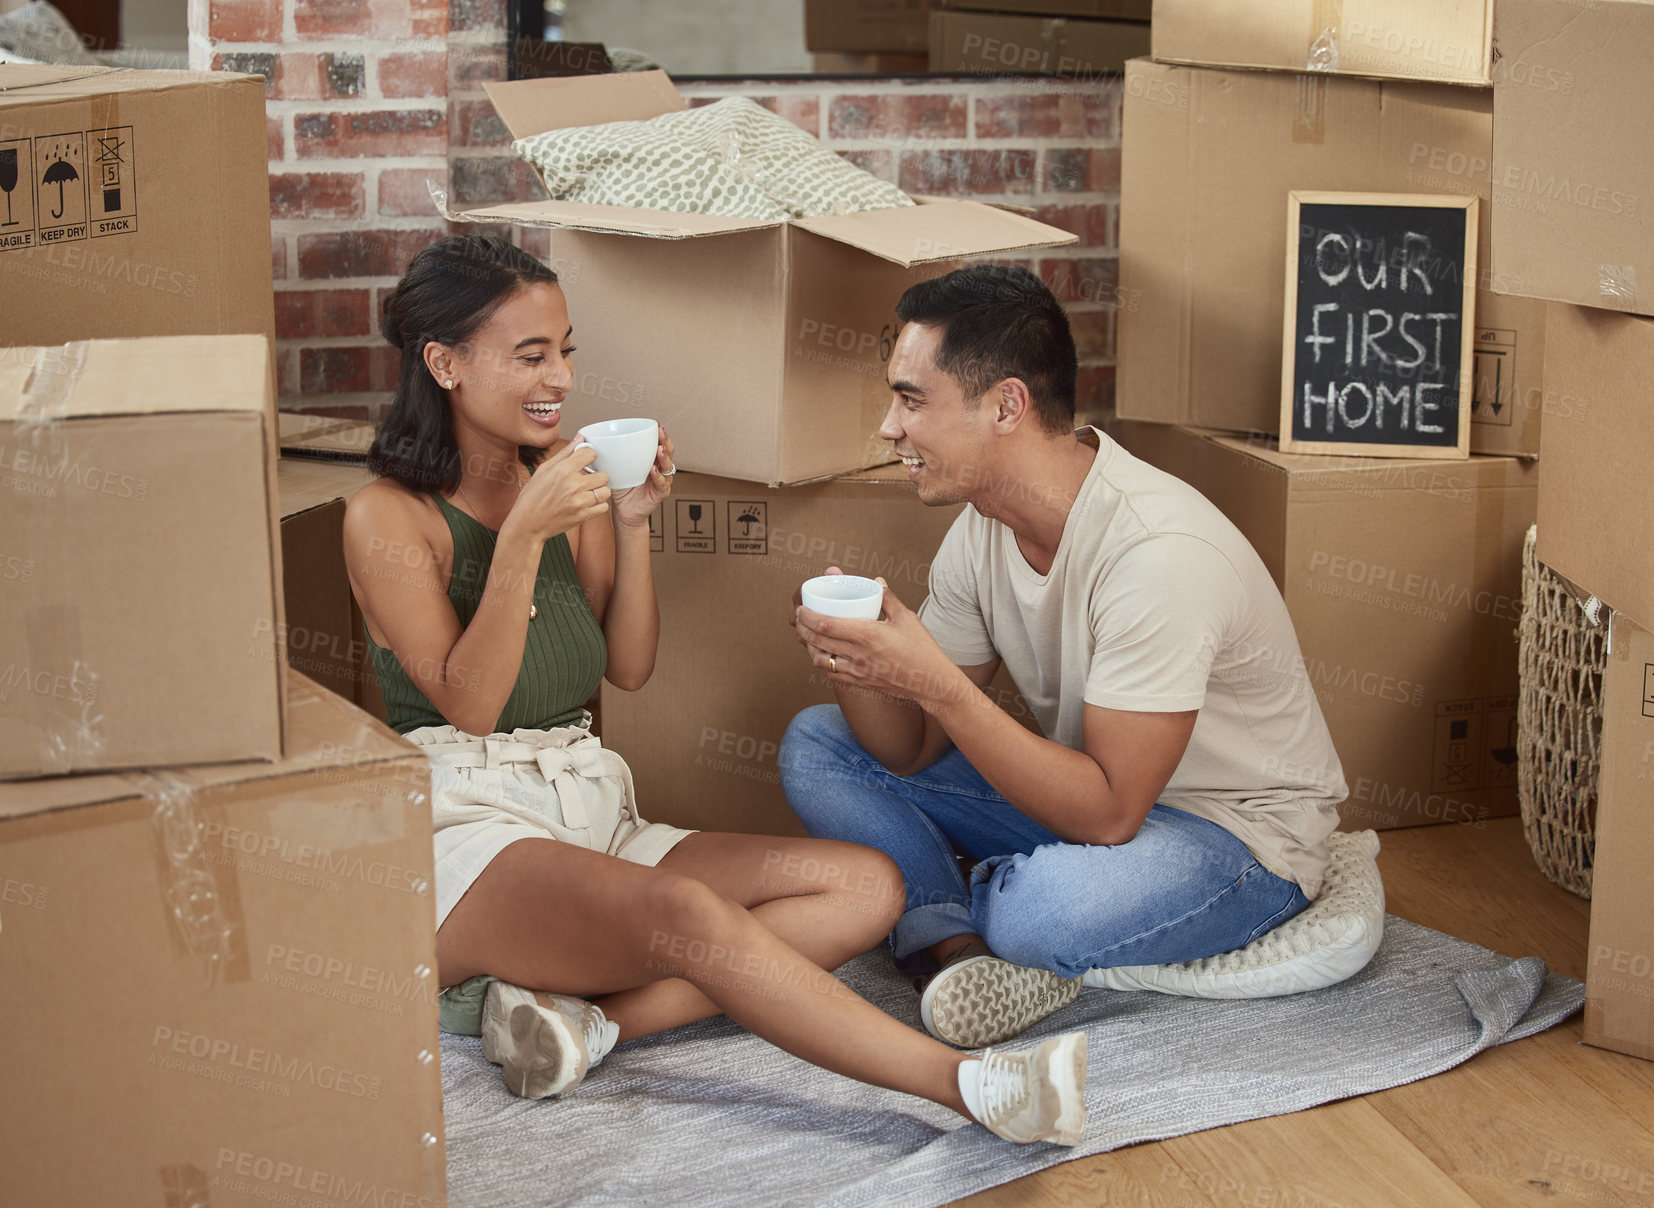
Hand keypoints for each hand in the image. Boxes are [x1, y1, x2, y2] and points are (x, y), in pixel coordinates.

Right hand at [507, 439, 609, 542]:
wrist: (527, 524)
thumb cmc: (533, 496)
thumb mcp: (544, 470)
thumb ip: (565, 453)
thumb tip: (580, 437)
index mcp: (562, 470)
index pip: (591, 454)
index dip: (590, 456)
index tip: (586, 461)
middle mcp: (573, 485)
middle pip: (603, 475)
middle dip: (596, 476)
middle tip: (587, 480)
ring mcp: (579, 501)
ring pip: (606, 491)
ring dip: (599, 492)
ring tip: (588, 493)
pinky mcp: (582, 516)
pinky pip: (603, 507)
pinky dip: (598, 506)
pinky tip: (587, 504)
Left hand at [611, 424, 676, 530]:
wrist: (623, 511)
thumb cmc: (621, 489)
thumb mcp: (615, 468)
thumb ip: (608, 455)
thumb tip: (587, 441)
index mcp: (650, 460)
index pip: (659, 443)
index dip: (660, 434)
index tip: (656, 424)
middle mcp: (658, 469)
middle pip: (669, 452)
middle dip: (665, 441)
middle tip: (660, 433)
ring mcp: (661, 481)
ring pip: (668, 467)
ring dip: (664, 457)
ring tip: (659, 449)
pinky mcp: (659, 494)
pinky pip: (662, 485)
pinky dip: (658, 477)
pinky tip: (653, 470)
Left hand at [793, 573, 958, 708]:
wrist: (931, 682)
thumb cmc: (921, 648)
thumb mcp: (906, 618)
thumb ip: (888, 598)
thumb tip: (876, 582)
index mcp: (867, 635)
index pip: (826, 625)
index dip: (808, 617)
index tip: (802, 609)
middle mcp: (858, 655)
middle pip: (817, 642)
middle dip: (802, 629)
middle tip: (800, 619)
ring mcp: (858, 671)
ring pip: (821, 661)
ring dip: (810, 647)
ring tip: (809, 636)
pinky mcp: (860, 682)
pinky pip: (833, 673)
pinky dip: (825, 663)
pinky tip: (827, 654)